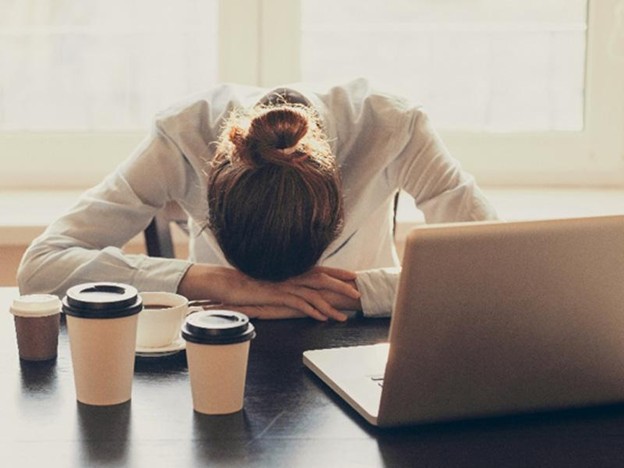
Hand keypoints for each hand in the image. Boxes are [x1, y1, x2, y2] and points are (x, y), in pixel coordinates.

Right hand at [179, 265, 360, 321]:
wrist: (227, 283)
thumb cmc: (249, 283)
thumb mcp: (272, 282)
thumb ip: (286, 283)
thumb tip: (299, 289)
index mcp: (291, 270)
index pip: (320, 269)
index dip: (338, 272)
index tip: (354, 276)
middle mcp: (291, 274)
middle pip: (322, 279)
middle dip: (342, 286)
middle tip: (358, 294)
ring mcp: (284, 284)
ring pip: (314, 293)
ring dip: (331, 304)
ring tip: (344, 316)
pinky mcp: (276, 294)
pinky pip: (298, 303)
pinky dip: (312, 310)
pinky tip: (322, 318)